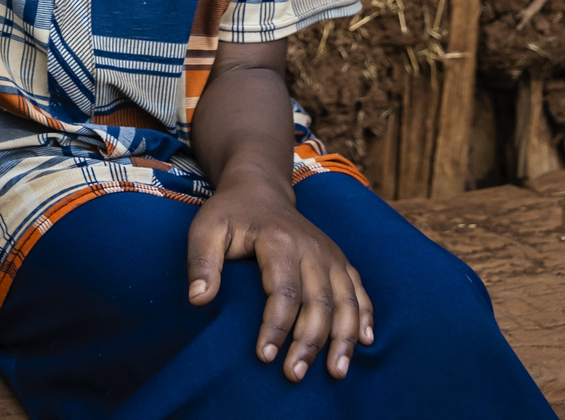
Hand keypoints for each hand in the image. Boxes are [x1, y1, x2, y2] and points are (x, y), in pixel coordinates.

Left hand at [187, 175, 374, 380]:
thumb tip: (198, 300)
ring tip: (335, 372)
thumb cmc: (229, 213)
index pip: (283, 291)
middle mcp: (313, 248)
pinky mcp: (341, 261)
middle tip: (294, 374)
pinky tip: (365, 343)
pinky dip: (365, 318)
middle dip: (308, 342)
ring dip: (343, 339)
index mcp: (279, 240)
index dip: (275, 326)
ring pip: (346, 302)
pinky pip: (360, 292)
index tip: (264, 356)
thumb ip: (201, 262)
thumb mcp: (205, 229)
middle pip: (319, 302)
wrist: (259, 189)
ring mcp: (331, 255)